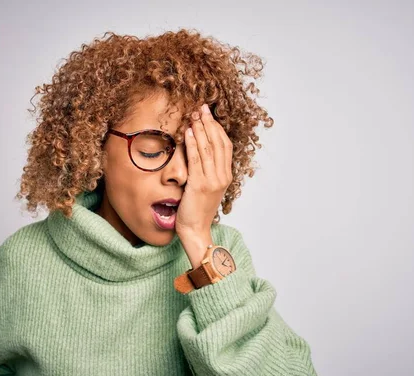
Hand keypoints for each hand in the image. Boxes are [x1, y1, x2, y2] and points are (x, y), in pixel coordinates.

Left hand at [175, 103, 232, 239]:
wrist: (196, 230)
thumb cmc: (197, 209)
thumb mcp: (206, 187)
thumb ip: (207, 170)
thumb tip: (198, 151)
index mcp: (226, 175)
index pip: (225, 145)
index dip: (217, 128)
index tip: (208, 114)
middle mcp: (222, 176)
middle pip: (218, 143)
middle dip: (209, 123)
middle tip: (201, 108)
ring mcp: (213, 180)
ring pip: (208, 148)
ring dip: (200, 129)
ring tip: (194, 115)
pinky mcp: (200, 185)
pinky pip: (196, 159)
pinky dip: (192, 143)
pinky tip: (187, 132)